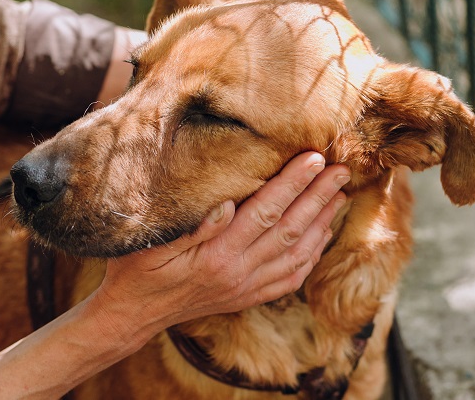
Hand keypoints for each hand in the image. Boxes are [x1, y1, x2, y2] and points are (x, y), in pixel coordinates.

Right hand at [95, 152, 350, 339]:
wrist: (132, 315)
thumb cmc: (135, 272)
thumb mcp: (151, 245)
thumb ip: (191, 226)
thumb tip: (227, 203)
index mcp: (215, 256)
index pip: (264, 213)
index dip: (292, 184)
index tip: (314, 159)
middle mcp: (238, 274)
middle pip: (289, 231)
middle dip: (318, 198)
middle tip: (342, 170)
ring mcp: (245, 288)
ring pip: (296, 255)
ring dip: (322, 223)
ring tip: (340, 196)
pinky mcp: (246, 297)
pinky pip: (289, 279)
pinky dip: (311, 256)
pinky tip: (321, 236)